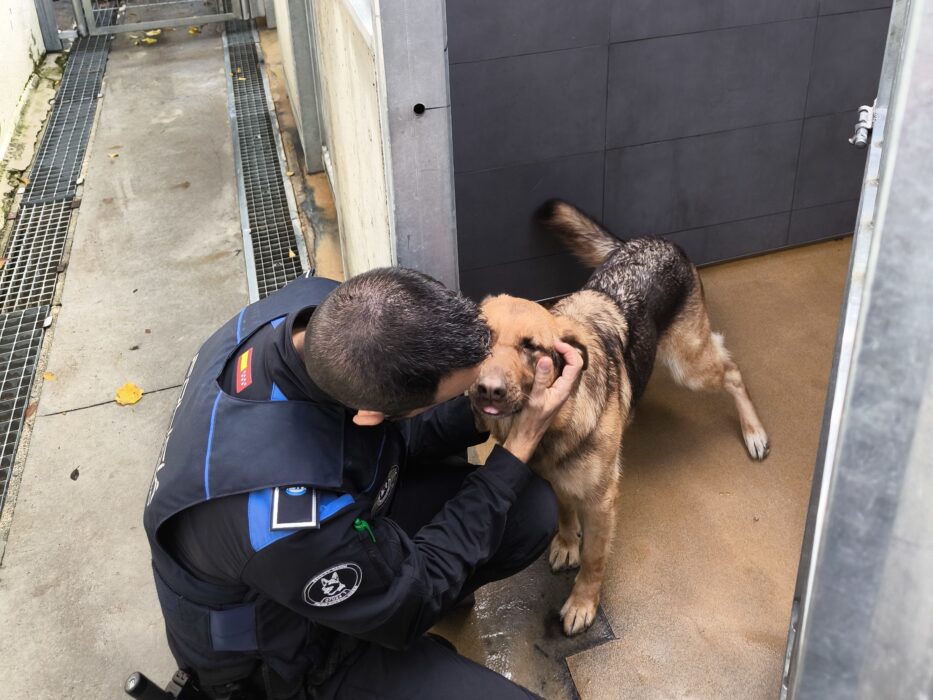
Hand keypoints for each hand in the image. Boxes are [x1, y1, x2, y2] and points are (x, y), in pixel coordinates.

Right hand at [503, 340, 583, 461]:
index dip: (568, 351)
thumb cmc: (531, 421)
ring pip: (566, 369)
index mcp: (564, 389)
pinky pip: (558, 374)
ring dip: (561, 357)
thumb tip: (546, 359)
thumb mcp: (536, 398)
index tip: (555, 344)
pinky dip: (554, 365)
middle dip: (567, 351)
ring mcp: (558, 391)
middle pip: (574, 365)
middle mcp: (564, 389)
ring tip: (549, 349)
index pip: (576, 364)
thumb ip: (541, 379)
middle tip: (553, 343)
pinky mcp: (551, 393)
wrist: (526, 436)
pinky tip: (543, 363)